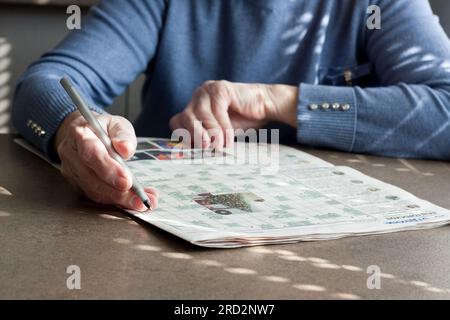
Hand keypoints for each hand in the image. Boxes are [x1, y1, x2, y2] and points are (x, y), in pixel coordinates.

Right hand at [55, 111, 157, 210]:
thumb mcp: (117, 123)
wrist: (85, 132)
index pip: (92, 154)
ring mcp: (71, 171)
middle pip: (92, 179)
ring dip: (120, 200)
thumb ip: (123, 134)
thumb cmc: (103, 128)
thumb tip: (126, 149)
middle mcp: (71, 154)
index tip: (127, 181)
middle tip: (139, 200)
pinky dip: (116, 201)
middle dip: (118, 193)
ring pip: (94, 191)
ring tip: (141, 202)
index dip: (109, 169)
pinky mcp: (77, 184)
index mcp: (80, 134)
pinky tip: (133, 202)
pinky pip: (96, 196)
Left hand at [169, 81, 297, 148]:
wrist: (265, 105)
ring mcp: (208, 90)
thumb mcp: (219, 133)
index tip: (195, 150)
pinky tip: (230, 137)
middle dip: (196, 135)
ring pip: (199, 113)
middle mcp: (198, 96)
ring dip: (211, 133)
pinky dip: (222, 127)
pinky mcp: (220, 88)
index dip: (183, 137)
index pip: (177, 122)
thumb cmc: (243, 120)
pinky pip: (216, 110)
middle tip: (208, 148)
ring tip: (222, 145)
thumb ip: (205, 138)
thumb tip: (190, 155)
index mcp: (194, 106)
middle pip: (184, 117)